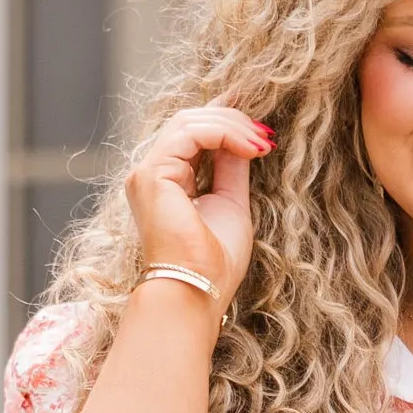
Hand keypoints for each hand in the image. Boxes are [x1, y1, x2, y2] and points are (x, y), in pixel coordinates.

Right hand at [124, 101, 273, 311]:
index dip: (224, 120)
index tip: (259, 126)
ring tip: (261, 142)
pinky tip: (250, 148)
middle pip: (190, 123)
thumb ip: (232, 167)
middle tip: (265, 135)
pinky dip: (224, 133)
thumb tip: (245, 136)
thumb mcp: (231, 203)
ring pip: (190, 122)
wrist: (197, 291)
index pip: (192, 135)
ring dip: (232, 126)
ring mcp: (147, 173)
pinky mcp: (151, 174)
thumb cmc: (214, 264)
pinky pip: (190, 133)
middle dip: (232, 121)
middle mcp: (152, 174)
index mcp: (167, 182)